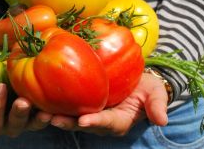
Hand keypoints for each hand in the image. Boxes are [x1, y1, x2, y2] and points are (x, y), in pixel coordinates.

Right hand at [0, 83, 51, 138]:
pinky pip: (48, 117)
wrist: (3, 84)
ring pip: (32, 125)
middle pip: (13, 127)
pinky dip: (53, 114)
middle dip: (17, 115)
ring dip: (38, 119)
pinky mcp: (41, 115)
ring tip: (44, 111)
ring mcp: (27, 122)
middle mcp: (9, 126)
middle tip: (22, 101)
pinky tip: (57, 107)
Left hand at [50, 73, 168, 135]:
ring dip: (57, 116)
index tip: (84, 121)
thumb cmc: (146, 87)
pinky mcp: (83, 102)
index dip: (96, 122)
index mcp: (120, 120)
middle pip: (84, 124)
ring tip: (41, 112)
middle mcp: (102, 120)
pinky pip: (69, 105)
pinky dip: (57, 103)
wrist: (137, 80)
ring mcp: (91, 112)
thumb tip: (162, 120)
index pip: (107, 123)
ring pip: (72, 117)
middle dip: (68, 123)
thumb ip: (157, 105)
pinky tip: (42, 98)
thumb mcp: (155, 93)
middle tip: (52, 119)